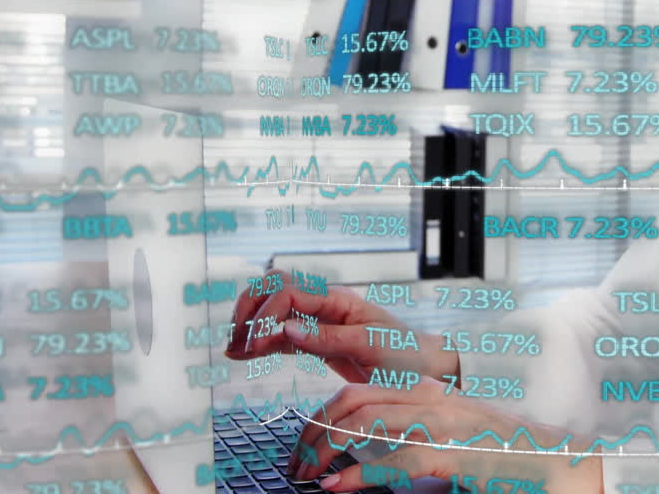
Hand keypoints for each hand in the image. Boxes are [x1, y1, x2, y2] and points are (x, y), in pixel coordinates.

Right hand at [224, 269, 458, 383]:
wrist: (423, 370)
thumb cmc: (407, 355)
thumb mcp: (373, 346)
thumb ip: (331, 338)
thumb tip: (288, 329)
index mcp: (339, 300)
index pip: (288, 292)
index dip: (267, 314)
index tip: (255, 342)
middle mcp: (324, 305)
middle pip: (274, 288)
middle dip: (250, 309)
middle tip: (237, 341)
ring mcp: (318, 321)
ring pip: (272, 308)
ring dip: (250, 324)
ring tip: (234, 350)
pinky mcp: (315, 340)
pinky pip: (280, 333)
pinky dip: (260, 340)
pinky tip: (244, 354)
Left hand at [291, 379, 603, 492]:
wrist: (548, 462)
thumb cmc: (497, 456)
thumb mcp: (447, 437)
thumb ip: (410, 438)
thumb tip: (362, 461)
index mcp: (427, 391)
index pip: (359, 390)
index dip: (322, 414)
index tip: (304, 443)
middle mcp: (430, 398)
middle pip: (352, 399)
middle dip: (313, 430)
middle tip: (297, 463)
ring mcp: (440, 422)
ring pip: (362, 421)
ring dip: (324, 449)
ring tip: (308, 475)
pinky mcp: (448, 451)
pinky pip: (391, 459)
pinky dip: (356, 475)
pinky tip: (336, 487)